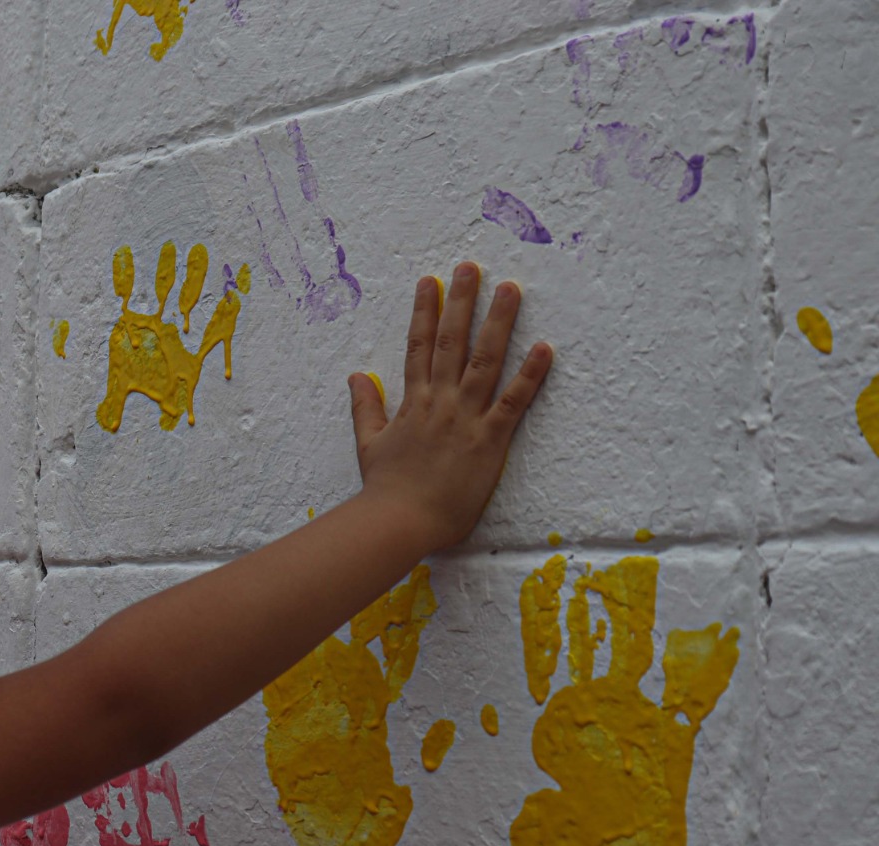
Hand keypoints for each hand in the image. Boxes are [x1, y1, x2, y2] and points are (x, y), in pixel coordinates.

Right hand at [348, 262, 551, 551]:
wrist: (398, 522)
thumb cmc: (386, 490)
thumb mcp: (369, 444)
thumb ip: (365, 408)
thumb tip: (357, 376)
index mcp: (413, 403)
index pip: (418, 347)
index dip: (424, 312)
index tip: (430, 282)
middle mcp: (439, 402)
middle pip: (450, 342)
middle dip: (461, 302)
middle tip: (471, 267)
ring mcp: (465, 419)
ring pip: (484, 361)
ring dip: (498, 322)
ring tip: (511, 288)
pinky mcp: (488, 441)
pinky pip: (513, 402)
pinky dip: (530, 375)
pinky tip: (545, 347)